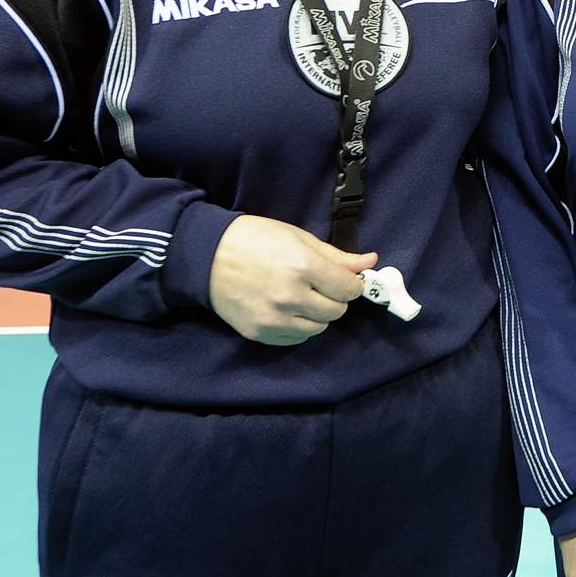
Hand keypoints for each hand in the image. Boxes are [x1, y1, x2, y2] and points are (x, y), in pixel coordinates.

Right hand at [205, 214, 373, 344]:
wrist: (205, 256)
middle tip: (322, 286)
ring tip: (303, 297)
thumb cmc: (253, 239)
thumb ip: (335, 255)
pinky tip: (288, 310)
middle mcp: (290, 296)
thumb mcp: (297, 237)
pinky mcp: (259, 333)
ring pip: (318, 329)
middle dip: (335, 298)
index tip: (347, 279)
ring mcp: (273, 319)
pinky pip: (295, 339)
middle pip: (336, 311)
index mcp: (302, 266)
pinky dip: (298, 327)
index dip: (353, 284)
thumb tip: (370, 261)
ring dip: (317, 315)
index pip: (348, 289)